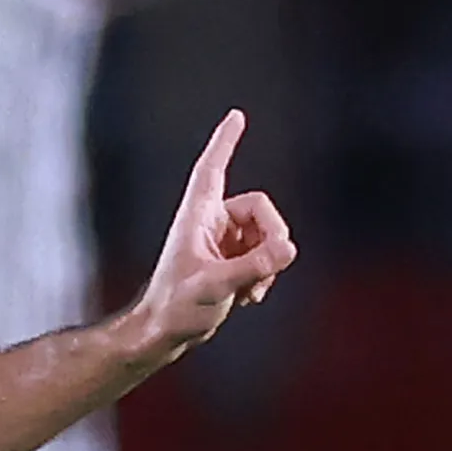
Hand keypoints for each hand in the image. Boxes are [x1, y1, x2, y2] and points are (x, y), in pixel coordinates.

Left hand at [133, 110, 296, 359]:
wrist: (163, 334)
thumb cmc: (175, 308)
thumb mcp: (215, 286)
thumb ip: (254, 267)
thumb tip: (288, 249)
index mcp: (197, 216)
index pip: (212, 169)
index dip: (224, 142)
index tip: (236, 116)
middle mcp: (211, 223)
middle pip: (261, 210)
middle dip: (272, 238)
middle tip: (272, 266)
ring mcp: (222, 242)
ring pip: (267, 235)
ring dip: (268, 263)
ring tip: (250, 292)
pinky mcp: (231, 261)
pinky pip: (265, 255)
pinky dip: (265, 274)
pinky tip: (250, 298)